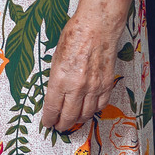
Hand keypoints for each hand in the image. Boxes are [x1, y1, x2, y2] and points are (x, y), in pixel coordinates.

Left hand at [41, 17, 120, 133]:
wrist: (97, 27)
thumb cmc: (74, 36)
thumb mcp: (55, 58)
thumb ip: (56, 79)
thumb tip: (55, 94)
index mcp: (60, 80)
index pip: (52, 108)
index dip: (49, 119)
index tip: (47, 122)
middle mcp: (77, 87)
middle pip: (69, 116)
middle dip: (62, 124)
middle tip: (58, 127)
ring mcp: (94, 87)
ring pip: (86, 114)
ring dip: (78, 120)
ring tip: (72, 121)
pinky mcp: (106, 84)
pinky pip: (100, 105)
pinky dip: (93, 111)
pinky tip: (88, 110)